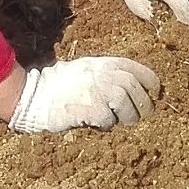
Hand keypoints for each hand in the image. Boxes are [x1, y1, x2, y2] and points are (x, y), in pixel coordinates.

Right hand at [8, 57, 159, 132]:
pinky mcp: (88, 108)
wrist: (34, 95)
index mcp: (105, 64)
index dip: (151, 83)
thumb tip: (131, 89)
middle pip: (135, 88)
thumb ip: (107, 75)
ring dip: (128, 117)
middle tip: (141, 116)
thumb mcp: (86, 70)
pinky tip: (98, 124)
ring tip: (120, 122)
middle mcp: (103, 74)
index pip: (138, 70)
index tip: (154, 94)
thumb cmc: (59, 84)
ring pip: (126, 104)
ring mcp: (96, 91)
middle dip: (143, 104)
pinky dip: (106, 124)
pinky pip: (107, 119)